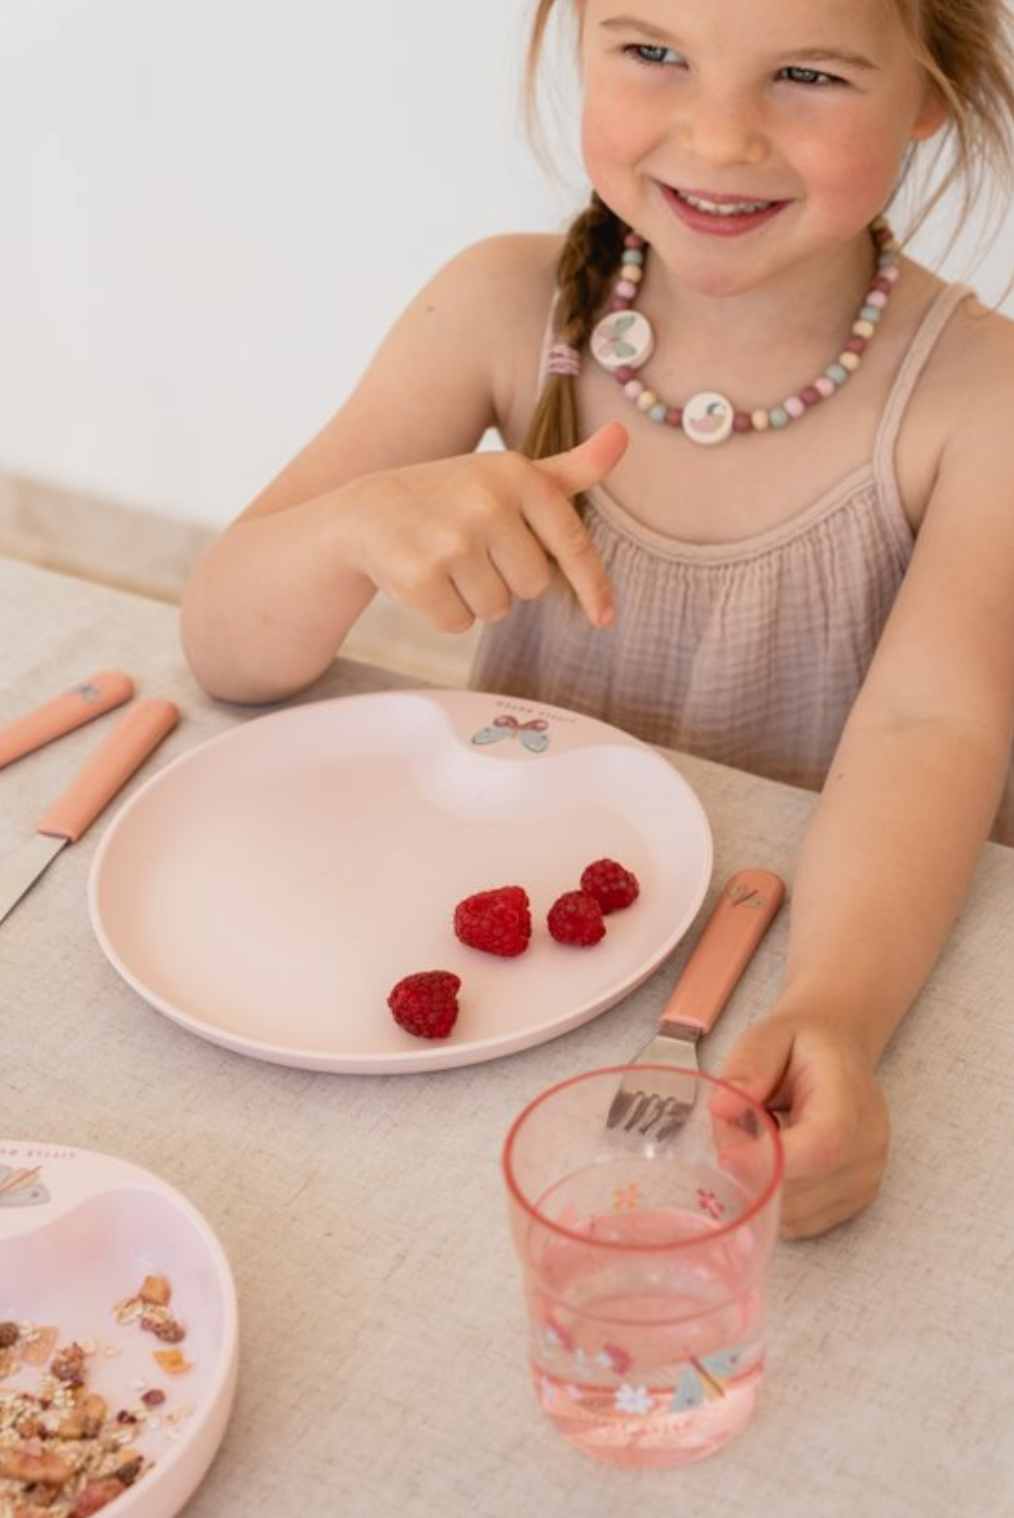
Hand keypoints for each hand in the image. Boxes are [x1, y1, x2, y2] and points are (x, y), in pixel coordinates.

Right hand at [337, 422, 626, 632]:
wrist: (364, 512)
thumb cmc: (450, 496)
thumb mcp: (508, 476)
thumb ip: (570, 468)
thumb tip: (623, 437)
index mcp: (516, 475)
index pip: (570, 543)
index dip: (592, 586)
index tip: (605, 619)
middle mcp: (487, 503)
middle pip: (533, 586)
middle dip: (507, 580)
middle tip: (473, 552)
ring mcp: (452, 541)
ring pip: (497, 610)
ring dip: (475, 599)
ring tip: (447, 564)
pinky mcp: (420, 578)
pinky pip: (460, 624)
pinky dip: (445, 613)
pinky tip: (426, 580)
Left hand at [720, 1011, 889, 1238]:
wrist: (838, 1054)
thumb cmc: (801, 1045)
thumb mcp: (769, 1036)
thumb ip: (747, 1067)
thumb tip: (722, 1108)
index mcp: (851, 1098)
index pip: (822, 1147)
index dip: (771, 1162)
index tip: (726, 1158)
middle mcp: (868, 1146)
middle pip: (801, 1187)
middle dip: (750, 1169)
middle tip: (732, 1128)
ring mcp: (866, 1179)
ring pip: (794, 1212)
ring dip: (759, 1187)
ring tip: (757, 1139)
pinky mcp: (854, 1202)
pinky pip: (800, 1223)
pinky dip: (775, 1201)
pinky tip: (777, 1161)